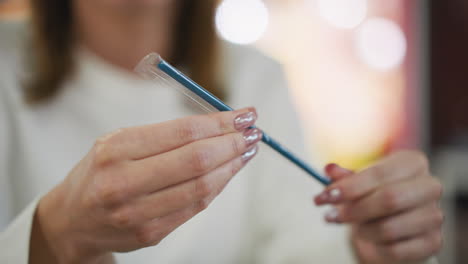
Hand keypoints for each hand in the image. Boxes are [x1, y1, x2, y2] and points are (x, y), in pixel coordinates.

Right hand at [31, 108, 261, 262]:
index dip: (220, 123)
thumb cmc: (102, 171)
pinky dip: (218, 186)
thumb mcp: (120, 141)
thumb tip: (221, 124)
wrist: (73, 220)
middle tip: (254, 131)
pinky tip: (229, 171)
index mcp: (115, 150)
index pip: (182, 132)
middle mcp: (123, 183)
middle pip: (196, 160)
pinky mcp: (150, 234)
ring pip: (202, 186)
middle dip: (232, 143)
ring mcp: (137, 213)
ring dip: (232, 166)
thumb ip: (165, 134)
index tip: (244, 115)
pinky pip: (196, 206)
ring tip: (247, 150)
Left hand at [314, 151, 442, 263]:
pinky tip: (371, 241)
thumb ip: (345, 177)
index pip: (379, 173)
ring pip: (389, 228)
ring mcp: (434, 215)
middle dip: (354, 210)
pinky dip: (375, 247)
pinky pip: (395, 250)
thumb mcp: (359, 183)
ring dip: (362, 231)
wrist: (396, 226)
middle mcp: (430, 186)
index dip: (349, 187)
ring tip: (355, 228)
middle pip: (389, 199)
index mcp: (412, 162)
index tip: (324, 197)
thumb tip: (330, 170)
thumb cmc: (375, 196)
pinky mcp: (433, 242)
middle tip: (329, 217)